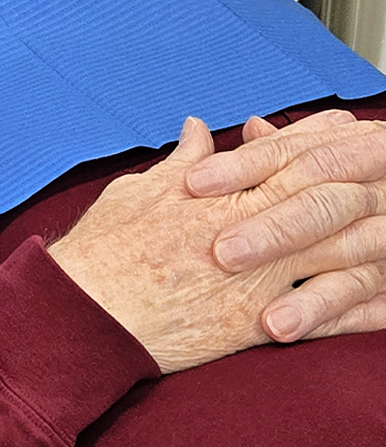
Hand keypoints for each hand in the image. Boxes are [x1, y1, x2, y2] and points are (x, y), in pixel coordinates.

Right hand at [48, 114, 385, 373]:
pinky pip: (316, 311)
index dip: (311, 136)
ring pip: (326, 247)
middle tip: (379, 152)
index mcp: (212, 193)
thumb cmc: (104, 252)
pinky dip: (351, 301)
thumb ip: (178, 161)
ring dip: (363, 229)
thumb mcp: (138, 191)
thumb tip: (198, 132)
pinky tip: (372, 294)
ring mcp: (252, 278)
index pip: (275, 154)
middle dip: (350, 170)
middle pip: (312, 191)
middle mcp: (239, 229)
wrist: (89, 314)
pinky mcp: (253, 323)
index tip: (338, 123)